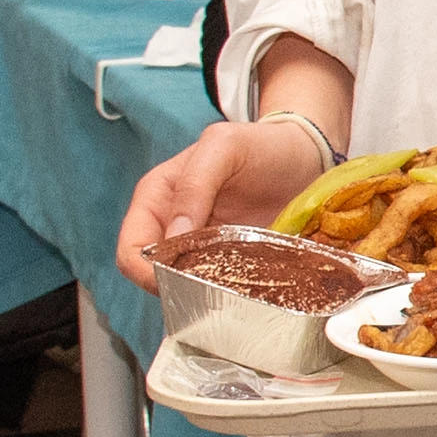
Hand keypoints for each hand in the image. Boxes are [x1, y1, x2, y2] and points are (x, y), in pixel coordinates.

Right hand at [114, 119, 330, 289]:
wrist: (304, 155)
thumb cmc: (260, 144)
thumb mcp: (223, 147)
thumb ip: (194, 184)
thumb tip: (173, 236)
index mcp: (157, 199)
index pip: (131, 251)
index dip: (145, 272)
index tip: (177, 280)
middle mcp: (173, 228)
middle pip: (156, 277)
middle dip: (179, 286)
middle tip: (215, 283)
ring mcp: (201, 248)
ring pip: (188, 287)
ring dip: (207, 292)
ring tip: (236, 282)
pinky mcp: (230, 262)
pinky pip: (220, 288)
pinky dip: (230, 292)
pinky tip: (251, 285)